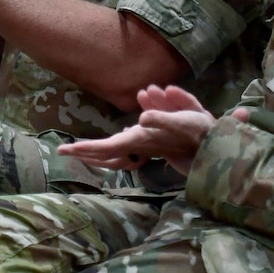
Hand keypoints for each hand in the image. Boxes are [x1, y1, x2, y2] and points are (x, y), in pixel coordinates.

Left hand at [58, 84, 217, 173]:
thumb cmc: (196, 130)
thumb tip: (141, 119)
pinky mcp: (146, 144)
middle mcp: (138, 145)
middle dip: (85, 153)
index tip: (65, 152)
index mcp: (140, 140)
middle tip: (63, 153)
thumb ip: (161, 118)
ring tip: (77, 150)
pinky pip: (121, 150)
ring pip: (112, 154)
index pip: (107, 147)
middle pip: (105, 154)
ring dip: (95, 151)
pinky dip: (108, 148)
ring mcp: (141, 147)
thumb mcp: (182, 121)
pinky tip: (103, 147)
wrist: (211, 144)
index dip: (87, 149)